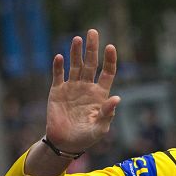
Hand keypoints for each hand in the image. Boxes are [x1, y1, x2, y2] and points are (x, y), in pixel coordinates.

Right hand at [45, 29, 119, 152]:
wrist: (65, 143)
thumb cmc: (86, 137)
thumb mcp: (100, 127)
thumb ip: (108, 113)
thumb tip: (117, 98)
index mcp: (100, 94)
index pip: (107, 72)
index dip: (110, 60)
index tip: (110, 47)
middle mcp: (87, 87)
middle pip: (91, 64)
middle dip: (92, 48)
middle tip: (93, 32)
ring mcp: (72, 87)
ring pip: (75, 65)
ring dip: (76, 52)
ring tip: (77, 39)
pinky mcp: (57, 91)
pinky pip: (58, 75)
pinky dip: (59, 66)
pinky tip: (60, 57)